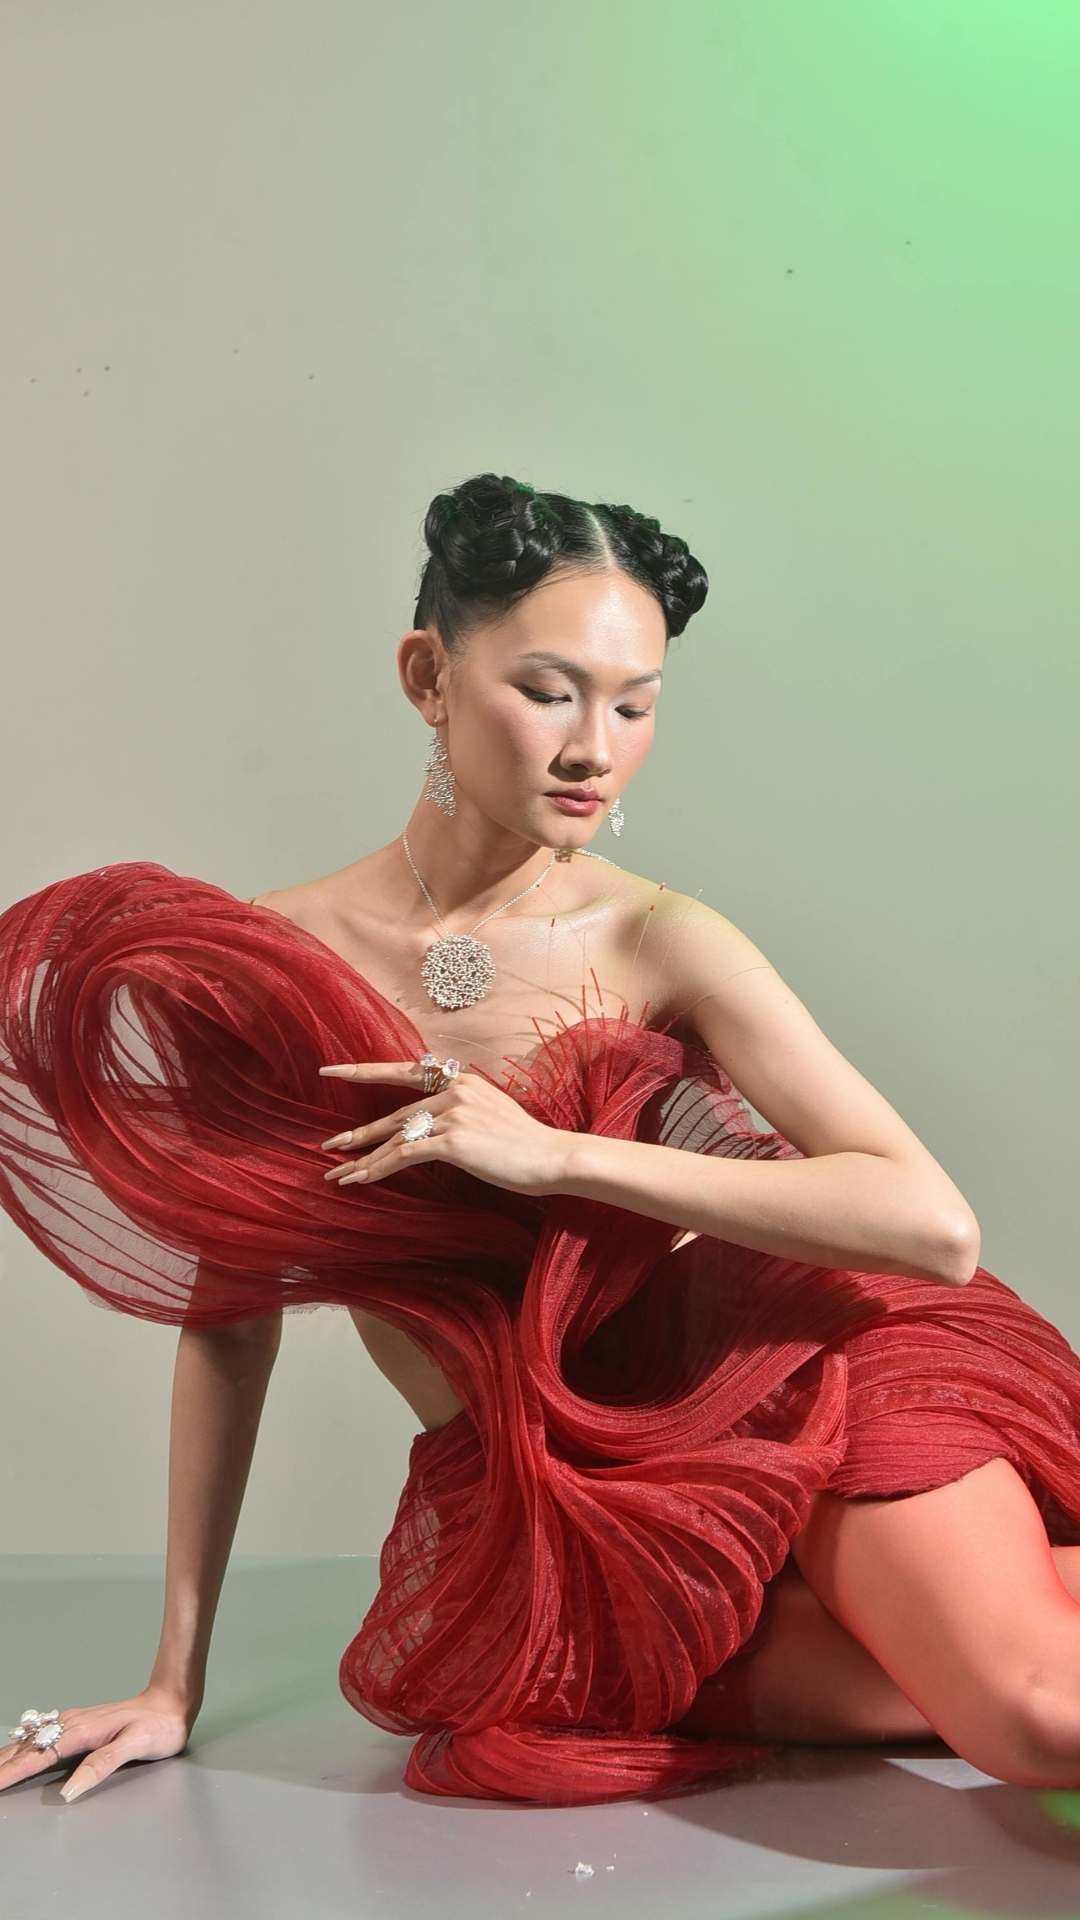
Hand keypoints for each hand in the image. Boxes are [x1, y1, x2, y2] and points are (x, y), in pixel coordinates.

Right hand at [0, 1684, 195, 1802]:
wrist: (172, 1702)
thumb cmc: (158, 1726)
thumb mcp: (135, 1746)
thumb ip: (101, 1765)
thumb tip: (69, 1790)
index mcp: (82, 1732)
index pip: (38, 1756)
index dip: (12, 1771)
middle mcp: (74, 1724)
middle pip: (28, 1746)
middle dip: (2, 1763)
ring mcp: (76, 1721)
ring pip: (32, 1739)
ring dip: (8, 1754)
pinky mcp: (80, 1722)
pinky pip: (43, 1734)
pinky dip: (24, 1744)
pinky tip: (18, 1747)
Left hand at [318, 1057, 572, 1196]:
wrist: (552, 1157)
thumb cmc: (524, 1143)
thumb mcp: (490, 1114)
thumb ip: (458, 1112)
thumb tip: (427, 1127)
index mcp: (460, 1080)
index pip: (404, 1072)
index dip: (364, 1071)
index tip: (331, 1071)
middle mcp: (453, 1091)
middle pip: (394, 1115)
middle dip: (358, 1134)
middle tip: (328, 1146)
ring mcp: (452, 1114)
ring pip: (395, 1139)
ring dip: (364, 1160)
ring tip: (338, 1174)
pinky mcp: (452, 1140)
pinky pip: (405, 1154)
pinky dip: (379, 1168)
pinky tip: (361, 1179)